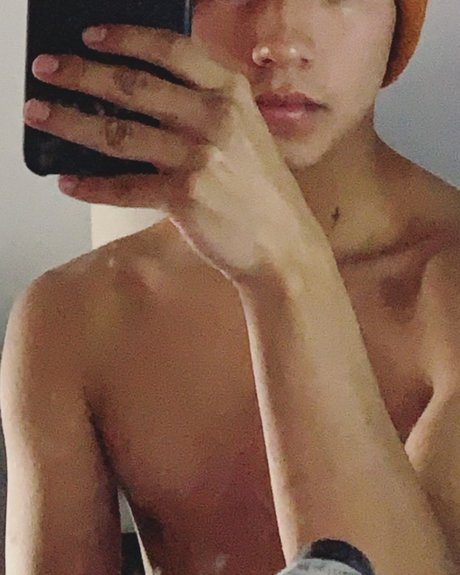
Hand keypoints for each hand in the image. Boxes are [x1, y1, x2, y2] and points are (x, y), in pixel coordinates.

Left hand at [24, 24, 328, 284]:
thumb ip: (205, 110)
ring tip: (40, 114)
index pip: (171, 50)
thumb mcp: (246, 134)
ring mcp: (199, 158)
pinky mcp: (184, 197)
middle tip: (47, 69)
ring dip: (71, 123)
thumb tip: (142, 102)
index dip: (125, 38)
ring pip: (119, 134)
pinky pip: (125, 187)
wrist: (284, 245)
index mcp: (231, 94)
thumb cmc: (263, 192)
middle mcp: (215, 119)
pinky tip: (70, 182)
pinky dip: (92, 186)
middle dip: (81, 74)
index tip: (91, 36)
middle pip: (134, 86)